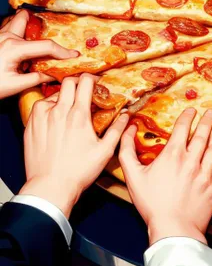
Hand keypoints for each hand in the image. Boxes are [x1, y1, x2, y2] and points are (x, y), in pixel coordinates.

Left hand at [0, 10, 77, 98]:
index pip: (47, 46)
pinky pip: (3, 29)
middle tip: (46, 30)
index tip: (74, 55)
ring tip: (31, 34)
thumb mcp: (15, 86)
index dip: (63, 51)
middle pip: (24, 19)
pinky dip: (12, 32)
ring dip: (22, 25)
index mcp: (15, 48)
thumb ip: (38, 78)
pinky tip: (16, 44)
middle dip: (35, 22)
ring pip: (10, 21)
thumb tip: (56, 74)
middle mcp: (6, 37)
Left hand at [20, 74, 128, 216]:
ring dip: (63, 96)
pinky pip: (39, 107)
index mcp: (79, 115)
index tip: (96, 82)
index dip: (92, 78)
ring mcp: (43, 118)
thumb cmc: (78, 171)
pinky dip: (48, 106)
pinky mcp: (31, 126)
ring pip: (53, 94)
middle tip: (84, 91)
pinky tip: (54, 116)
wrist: (50, 187)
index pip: (84, 82)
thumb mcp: (105, 151)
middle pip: (68, 82)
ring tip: (69, 106)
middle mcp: (59, 112)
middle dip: (78, 82)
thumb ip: (117, 130)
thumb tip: (127, 116)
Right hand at [119, 108, 211, 244]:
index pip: (182, 128)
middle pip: (202, 134)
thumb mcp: (132, 176)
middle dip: (207, 120)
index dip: (188, 116)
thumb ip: (127, 151)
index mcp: (173, 155)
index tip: (192, 109)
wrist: (171, 228)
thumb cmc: (151, 203)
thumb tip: (127, 129)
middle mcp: (191, 160)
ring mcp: (205, 174)